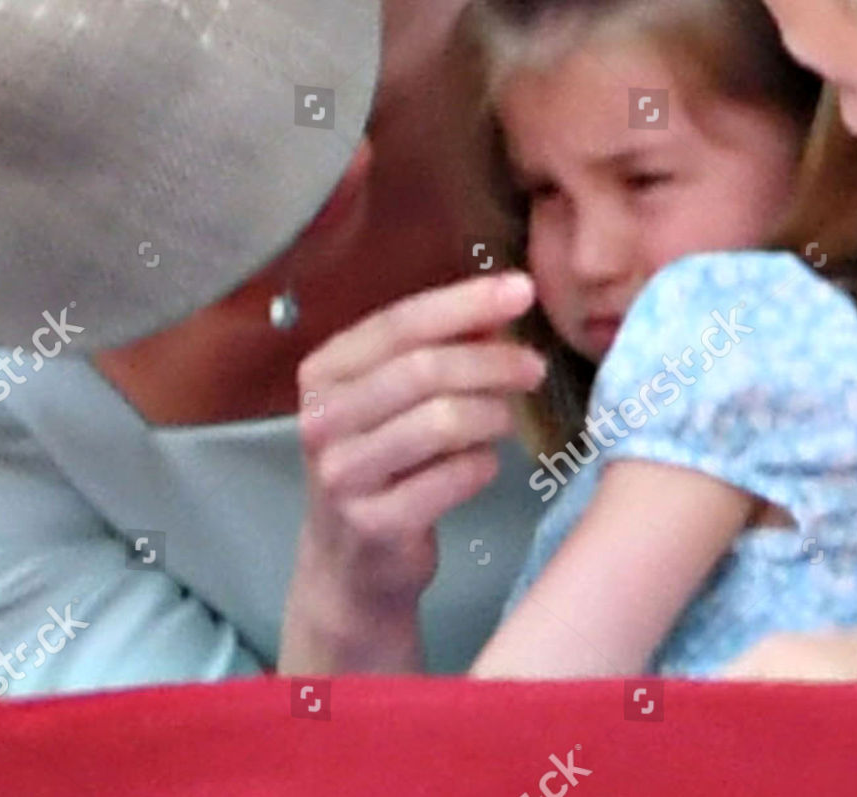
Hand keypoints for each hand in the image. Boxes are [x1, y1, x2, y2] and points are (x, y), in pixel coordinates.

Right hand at [280, 271, 543, 672]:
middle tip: (534, 367)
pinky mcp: (373, 524)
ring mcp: (343, 475)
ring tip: (507, 417)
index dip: (464, 303)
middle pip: (422, 370)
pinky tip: (484, 463)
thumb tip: (499, 302)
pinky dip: (482, 464)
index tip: (522, 290)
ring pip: (440, 422)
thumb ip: (438, 347)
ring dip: (490, 413)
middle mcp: (322, 419)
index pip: (399, 323)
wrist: (349, 566)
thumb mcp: (394, 398)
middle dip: (490, 362)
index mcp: (324, 372)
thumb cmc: (382, 463)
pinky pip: (452, 478)